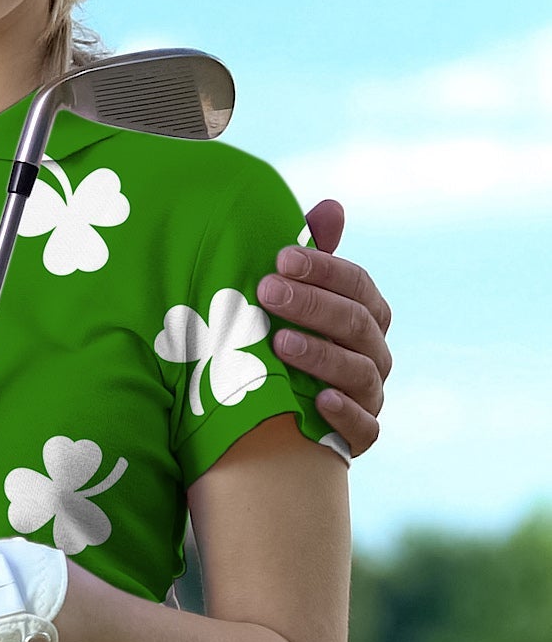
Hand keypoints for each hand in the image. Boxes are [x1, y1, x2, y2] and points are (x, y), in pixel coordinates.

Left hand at [256, 199, 391, 457]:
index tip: (279, 257)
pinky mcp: (360, 435)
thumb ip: (313, 254)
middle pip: (356, 324)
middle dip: (312, 305)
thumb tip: (331, 206)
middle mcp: (374, 352)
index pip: (357, 284)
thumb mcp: (294, 295)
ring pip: (360, 373)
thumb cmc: (286, 336)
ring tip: (280, 342)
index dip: (323, 269)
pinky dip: (345, 414)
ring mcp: (370, 394)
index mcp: (365, 313)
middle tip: (266, 291)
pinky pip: (364, 428)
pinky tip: (318, 400)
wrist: (277, 410)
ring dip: (321, 356)